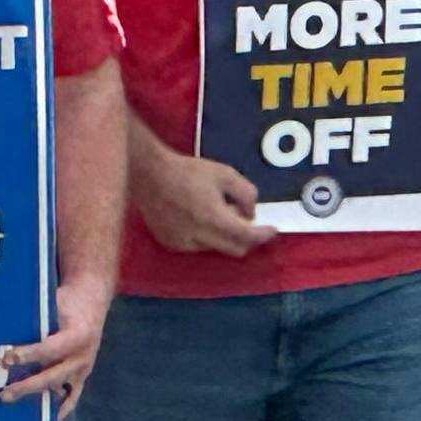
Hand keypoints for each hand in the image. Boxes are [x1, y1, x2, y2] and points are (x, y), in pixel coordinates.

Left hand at [2, 275, 109, 408]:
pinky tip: (49, 420)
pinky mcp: (83, 377)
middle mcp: (83, 357)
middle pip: (52, 376)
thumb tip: (3, 325)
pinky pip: (73, 397)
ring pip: (59, 388)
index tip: (6, 358)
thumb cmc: (65, 301)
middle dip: (27, 386)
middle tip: (4, 394)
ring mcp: (84, 370)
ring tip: (16, 406)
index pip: (49, 349)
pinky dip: (61, 408)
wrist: (90, 302)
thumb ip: (35, 318)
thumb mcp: (53, 302)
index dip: (28, 354)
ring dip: (37, 398)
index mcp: (77, 336)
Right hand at [130, 140, 270, 257]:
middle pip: (235, 249)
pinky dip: (204, 236)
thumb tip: (250, 214)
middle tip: (246, 221)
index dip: (264, 235)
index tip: (272, 229)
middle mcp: (199, 236)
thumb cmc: (187, 171)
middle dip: (246, 238)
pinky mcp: (171, 243)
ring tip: (215, 212)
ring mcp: (183, 243)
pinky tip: (196, 217)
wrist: (148, 173)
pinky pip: (197, 246)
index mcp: (214, 217)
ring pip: (216, 248)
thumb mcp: (224, 173)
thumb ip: (246, 194)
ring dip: (223, 236)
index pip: (248, 236)